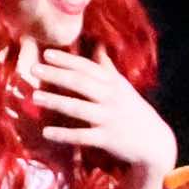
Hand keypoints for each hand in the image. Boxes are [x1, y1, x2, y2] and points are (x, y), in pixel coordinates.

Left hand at [31, 44, 176, 183]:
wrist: (155, 141)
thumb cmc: (134, 111)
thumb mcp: (123, 87)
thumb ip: (108, 69)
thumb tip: (99, 46)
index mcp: (113, 83)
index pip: (87, 67)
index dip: (67, 60)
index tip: (47, 54)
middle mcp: (110, 97)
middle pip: (80, 83)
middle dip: (56, 74)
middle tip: (33, 68)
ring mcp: (108, 118)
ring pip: (78, 108)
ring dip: (56, 101)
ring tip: (35, 96)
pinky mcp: (106, 139)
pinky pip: (82, 136)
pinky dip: (64, 135)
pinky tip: (47, 132)